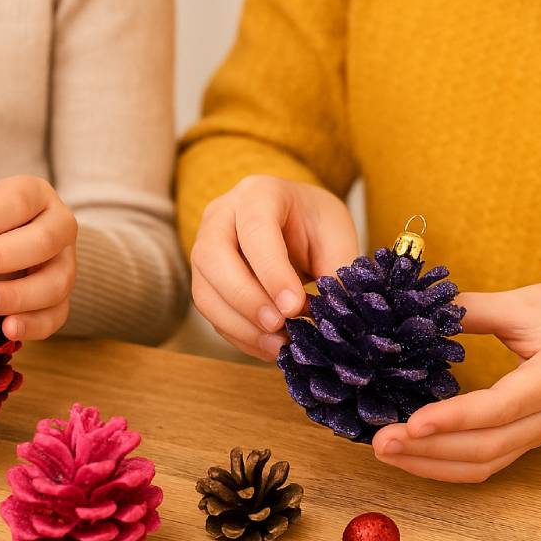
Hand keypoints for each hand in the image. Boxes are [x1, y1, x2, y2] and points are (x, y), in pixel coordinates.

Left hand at [0, 176, 76, 340]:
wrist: (15, 240)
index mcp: (34, 195)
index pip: (13, 204)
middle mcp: (59, 227)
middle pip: (40, 243)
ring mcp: (67, 266)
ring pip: (55, 283)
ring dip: (16, 295)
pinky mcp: (63, 300)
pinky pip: (57, 317)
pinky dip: (33, 326)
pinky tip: (7, 330)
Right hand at [189, 175, 358, 360]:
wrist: (294, 221)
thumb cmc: (314, 223)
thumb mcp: (335, 236)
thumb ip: (336, 270)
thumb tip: (333, 315)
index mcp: (258, 193)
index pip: (255, 229)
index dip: (271, 271)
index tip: (294, 305)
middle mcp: (221, 216)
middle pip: (215, 258)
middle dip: (247, 299)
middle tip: (280, 327)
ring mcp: (204, 248)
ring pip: (205, 291)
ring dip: (240, 325)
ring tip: (279, 346)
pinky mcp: (204, 280)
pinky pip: (212, 313)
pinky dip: (239, 336)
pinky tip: (269, 347)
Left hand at [372, 282, 540, 481]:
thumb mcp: (526, 302)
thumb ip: (473, 309)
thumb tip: (417, 311)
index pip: (501, 407)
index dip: (455, 418)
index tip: (412, 422)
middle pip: (487, 447)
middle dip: (430, 449)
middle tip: (380, 441)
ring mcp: (539, 434)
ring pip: (484, 463)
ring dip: (431, 463)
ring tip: (385, 451)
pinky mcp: (525, 440)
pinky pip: (485, 463)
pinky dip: (444, 465)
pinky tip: (410, 455)